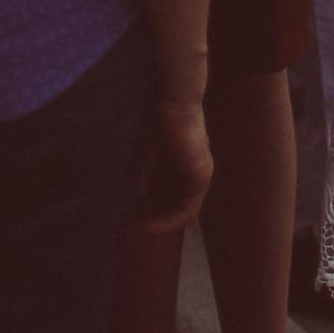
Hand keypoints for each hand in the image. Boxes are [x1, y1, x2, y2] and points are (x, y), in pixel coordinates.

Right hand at [133, 96, 213, 230]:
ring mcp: (200, 177)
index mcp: (181, 168)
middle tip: (133, 230)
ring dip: (161, 223)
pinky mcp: (201, 177)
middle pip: (175, 207)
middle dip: (154, 220)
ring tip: (140, 230)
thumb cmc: (157, 122)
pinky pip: (189, 209)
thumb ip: (140, 178)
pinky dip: (171, 219)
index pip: (170, 197)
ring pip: (182, 212)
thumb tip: (133, 200)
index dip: (151, 210)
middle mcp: (193, 175)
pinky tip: (152, 223)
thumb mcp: (144, 156)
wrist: (172, 102)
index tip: (132, 219)